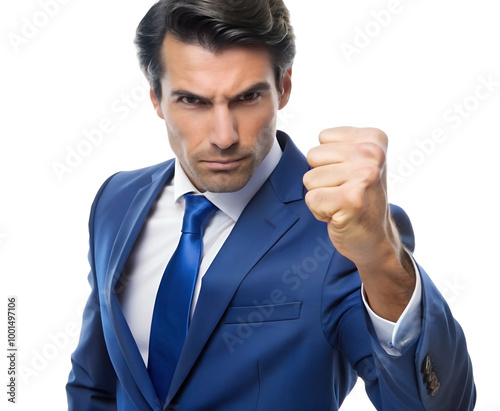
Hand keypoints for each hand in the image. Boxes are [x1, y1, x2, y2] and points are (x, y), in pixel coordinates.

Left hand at [303, 126, 413, 319]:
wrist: (375, 238)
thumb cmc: (359, 198)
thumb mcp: (356, 161)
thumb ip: (336, 144)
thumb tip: (305, 144)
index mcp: (374, 139)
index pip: (324, 138)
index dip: (329, 161)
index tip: (349, 176)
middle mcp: (373, 154)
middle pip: (313, 156)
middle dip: (322, 178)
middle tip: (344, 192)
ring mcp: (364, 176)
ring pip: (310, 178)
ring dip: (321, 196)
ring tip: (342, 203)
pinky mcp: (351, 200)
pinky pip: (311, 199)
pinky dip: (320, 212)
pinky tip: (340, 215)